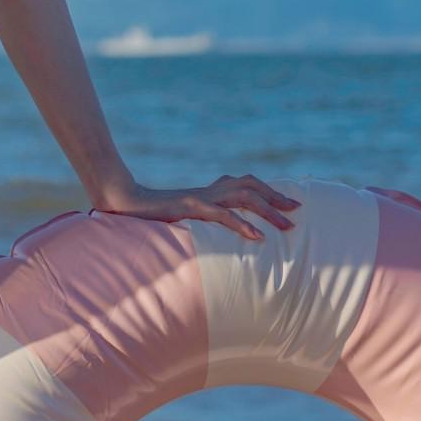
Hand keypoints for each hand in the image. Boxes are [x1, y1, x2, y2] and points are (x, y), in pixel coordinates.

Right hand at [91, 175, 301, 240]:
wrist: (122, 203)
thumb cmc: (151, 215)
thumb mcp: (182, 219)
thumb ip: (201, 221)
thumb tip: (217, 235)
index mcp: (209, 192)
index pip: (247, 184)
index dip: (271, 191)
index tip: (291, 204)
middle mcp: (209, 191)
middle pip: (252, 187)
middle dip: (277, 198)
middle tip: (298, 212)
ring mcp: (201, 198)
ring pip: (243, 198)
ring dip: (268, 211)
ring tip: (287, 226)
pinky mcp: (190, 209)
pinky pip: (222, 215)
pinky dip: (243, 224)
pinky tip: (258, 236)